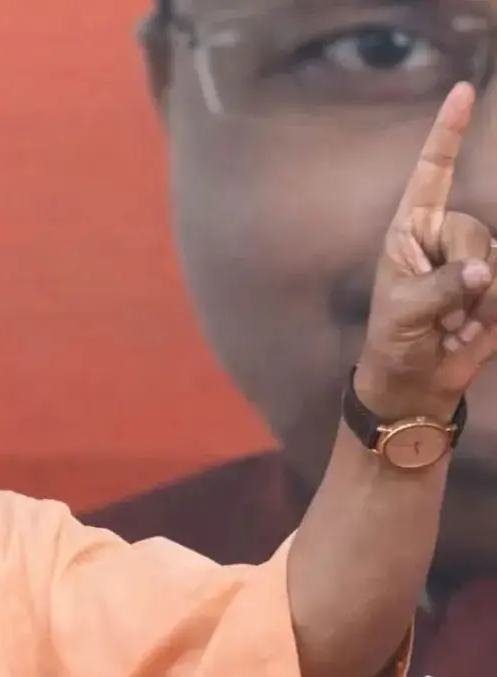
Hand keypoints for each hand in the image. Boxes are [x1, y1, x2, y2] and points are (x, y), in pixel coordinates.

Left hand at [357, 82, 496, 419]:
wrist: (416, 379)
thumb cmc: (394, 339)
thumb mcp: (404, 312)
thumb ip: (440, 288)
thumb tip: (483, 271)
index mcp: (410, 229)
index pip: (431, 172)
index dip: (447, 133)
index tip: (462, 91)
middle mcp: (447, 236)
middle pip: (473, 233)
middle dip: (460, 276)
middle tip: (436, 310)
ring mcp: (478, 260)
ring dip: (478, 303)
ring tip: (451, 323)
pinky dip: (494, 312)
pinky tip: (472, 330)